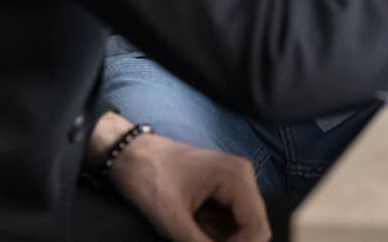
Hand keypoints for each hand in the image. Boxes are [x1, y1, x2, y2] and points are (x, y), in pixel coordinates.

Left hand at [96, 115, 267, 241]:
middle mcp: (243, 176)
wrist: (130, 155)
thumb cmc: (149, 180)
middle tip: (197, 239)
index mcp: (237, 178)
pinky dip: (215, 230)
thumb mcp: (173, 221)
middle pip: (253, 226)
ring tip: (192, 230)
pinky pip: (231, 217)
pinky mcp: (224, 186)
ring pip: (242, 225)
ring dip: (221, 237)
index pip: (258, 228)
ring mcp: (235, 179)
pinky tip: (194, 225)